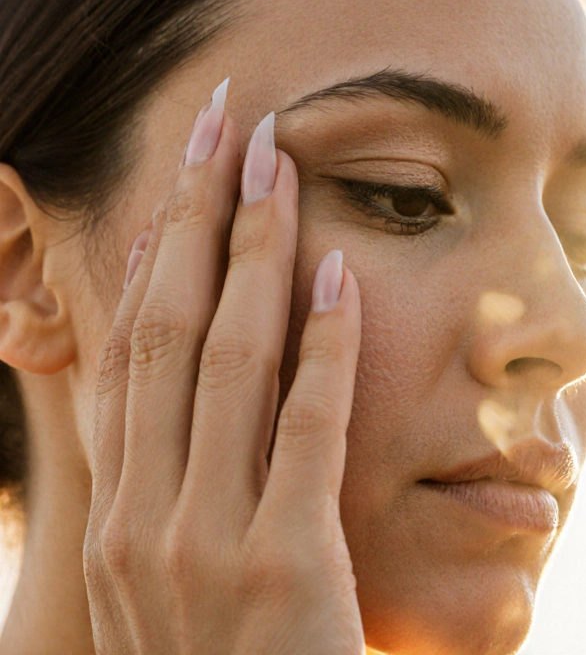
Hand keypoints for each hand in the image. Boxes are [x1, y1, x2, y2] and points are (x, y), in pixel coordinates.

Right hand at [82, 82, 365, 653]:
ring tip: (276, 164)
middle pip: (167, 334)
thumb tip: (186, 413)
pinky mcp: (286, 563)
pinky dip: (322, 344)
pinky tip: (339, 273)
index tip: (173, 185)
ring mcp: (208, 541)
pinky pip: (307, 427)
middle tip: (221, 125)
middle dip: (194, 220)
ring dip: (254, 251)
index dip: (147, 261)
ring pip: (228, 362)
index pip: (122, 360)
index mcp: (119, 519)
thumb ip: (177, 498)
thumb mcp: (176, 586)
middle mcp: (146, 519)